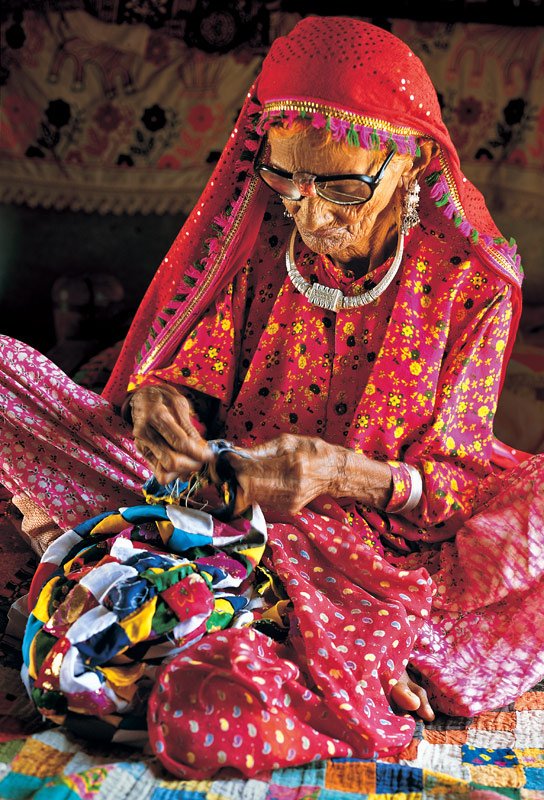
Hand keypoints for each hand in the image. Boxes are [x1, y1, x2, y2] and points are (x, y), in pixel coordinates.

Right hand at [130, 384, 212, 483]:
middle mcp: (146, 433)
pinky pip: (158, 471)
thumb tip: (201, 449)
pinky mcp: (141, 451)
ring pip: (164, 472)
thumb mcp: (180, 404)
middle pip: (171, 462)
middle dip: (192, 465)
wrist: (141, 397)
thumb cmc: (163, 398)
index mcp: (157, 416)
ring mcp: (141, 444)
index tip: (210, 455)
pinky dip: (174, 471)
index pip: (180, 443)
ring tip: (192, 461)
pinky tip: (182, 461)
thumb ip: (189, 427)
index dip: (199, 453)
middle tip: (202, 459)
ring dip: (183, 471)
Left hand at [226, 433, 392, 514]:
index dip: (233, 465)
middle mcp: (290, 485)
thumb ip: (260, 450)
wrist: (333, 471)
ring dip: (240, 487)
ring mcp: (289, 500)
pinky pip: (262, 501)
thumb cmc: (309, 450)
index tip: (226, 458)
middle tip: (227, 469)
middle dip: (232, 478)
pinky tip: (256, 483)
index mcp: (290, 464)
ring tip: (239, 475)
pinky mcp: (289, 509)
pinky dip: (254, 493)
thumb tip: (235, 454)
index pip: (251, 469)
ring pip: (252, 498)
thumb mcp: (286, 442)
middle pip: (247, 488)